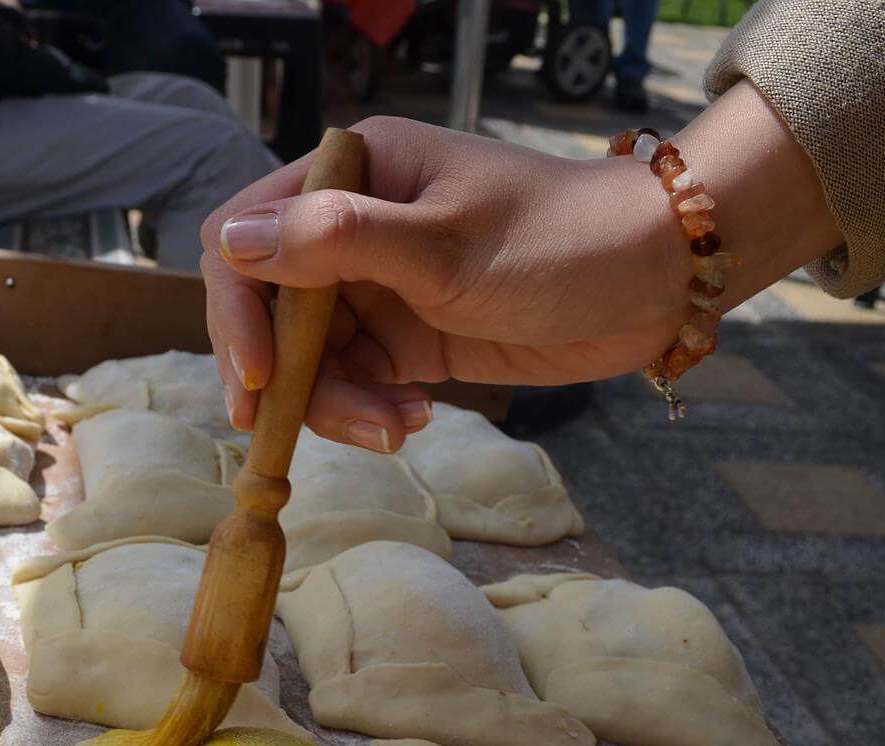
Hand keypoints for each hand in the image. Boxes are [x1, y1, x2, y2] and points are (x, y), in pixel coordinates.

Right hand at [201, 83, 838, 449]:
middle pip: (269, 312)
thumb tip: (230, 242)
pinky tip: (413, 422)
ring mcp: (377, 287)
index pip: (245, 237)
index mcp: (352, 176)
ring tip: (394, 430)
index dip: (236, 310)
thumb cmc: (558, 239)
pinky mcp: (407, 340)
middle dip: (286, 376)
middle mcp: (352, 229)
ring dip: (335, 405)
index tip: (260, 376)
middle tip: (293, 431)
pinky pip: (355, 384)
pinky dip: (370, 412)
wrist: (653, 280)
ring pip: (310, 360)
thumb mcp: (443, 244)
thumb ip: (336, 240)